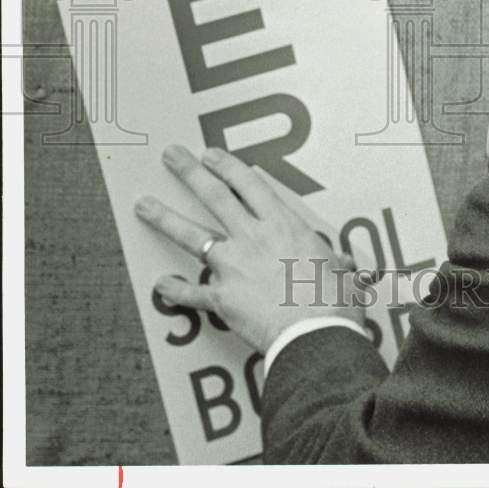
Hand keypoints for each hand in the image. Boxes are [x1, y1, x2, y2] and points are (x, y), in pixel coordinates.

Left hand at [134, 145, 365, 353]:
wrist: (315, 335)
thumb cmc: (334, 302)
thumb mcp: (339, 271)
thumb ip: (334, 263)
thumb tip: (341, 264)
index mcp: (282, 224)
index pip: (248, 184)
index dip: (227, 167)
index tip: (211, 155)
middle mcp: (253, 238)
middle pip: (215, 197)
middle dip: (190, 174)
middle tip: (172, 156)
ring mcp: (233, 266)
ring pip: (193, 236)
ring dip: (165, 219)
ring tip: (144, 205)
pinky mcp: (222, 299)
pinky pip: (192, 293)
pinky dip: (175, 290)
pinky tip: (161, 284)